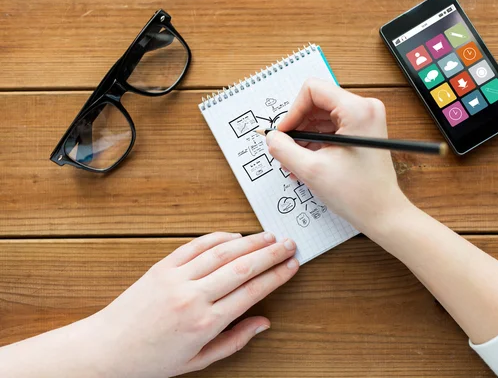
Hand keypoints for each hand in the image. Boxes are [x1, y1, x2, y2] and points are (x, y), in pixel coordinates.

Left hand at [91, 232, 298, 377]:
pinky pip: (195, 246)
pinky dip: (217, 237)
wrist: (106, 350)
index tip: (292, 265)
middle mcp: (194, 296)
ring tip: (269, 236)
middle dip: (271, 253)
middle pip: (243, 266)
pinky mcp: (162, 267)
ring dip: (250, 241)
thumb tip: (263, 323)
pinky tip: (234, 235)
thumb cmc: (151, 360)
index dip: (277, 275)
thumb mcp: (198, 360)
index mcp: (206, 323)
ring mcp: (177, 278)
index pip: (252, 291)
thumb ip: (235, 340)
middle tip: (290, 244)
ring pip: (222, 252)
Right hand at [267, 78, 408, 233]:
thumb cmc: (358, 194)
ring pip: (322, 117)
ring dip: (304, 138)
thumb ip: (284, 150)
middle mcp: (364, 108)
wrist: (383, 214)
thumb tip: (271, 137)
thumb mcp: (312, 171)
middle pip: (316, 103)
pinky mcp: (363, 131)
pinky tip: (307, 162)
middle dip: (298, 127)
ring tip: (295, 162)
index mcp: (357, 110)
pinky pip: (331, 128)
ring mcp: (365, 119)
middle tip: (285, 151)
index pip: (312, 90)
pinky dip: (316, 143)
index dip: (293, 111)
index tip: (283, 134)